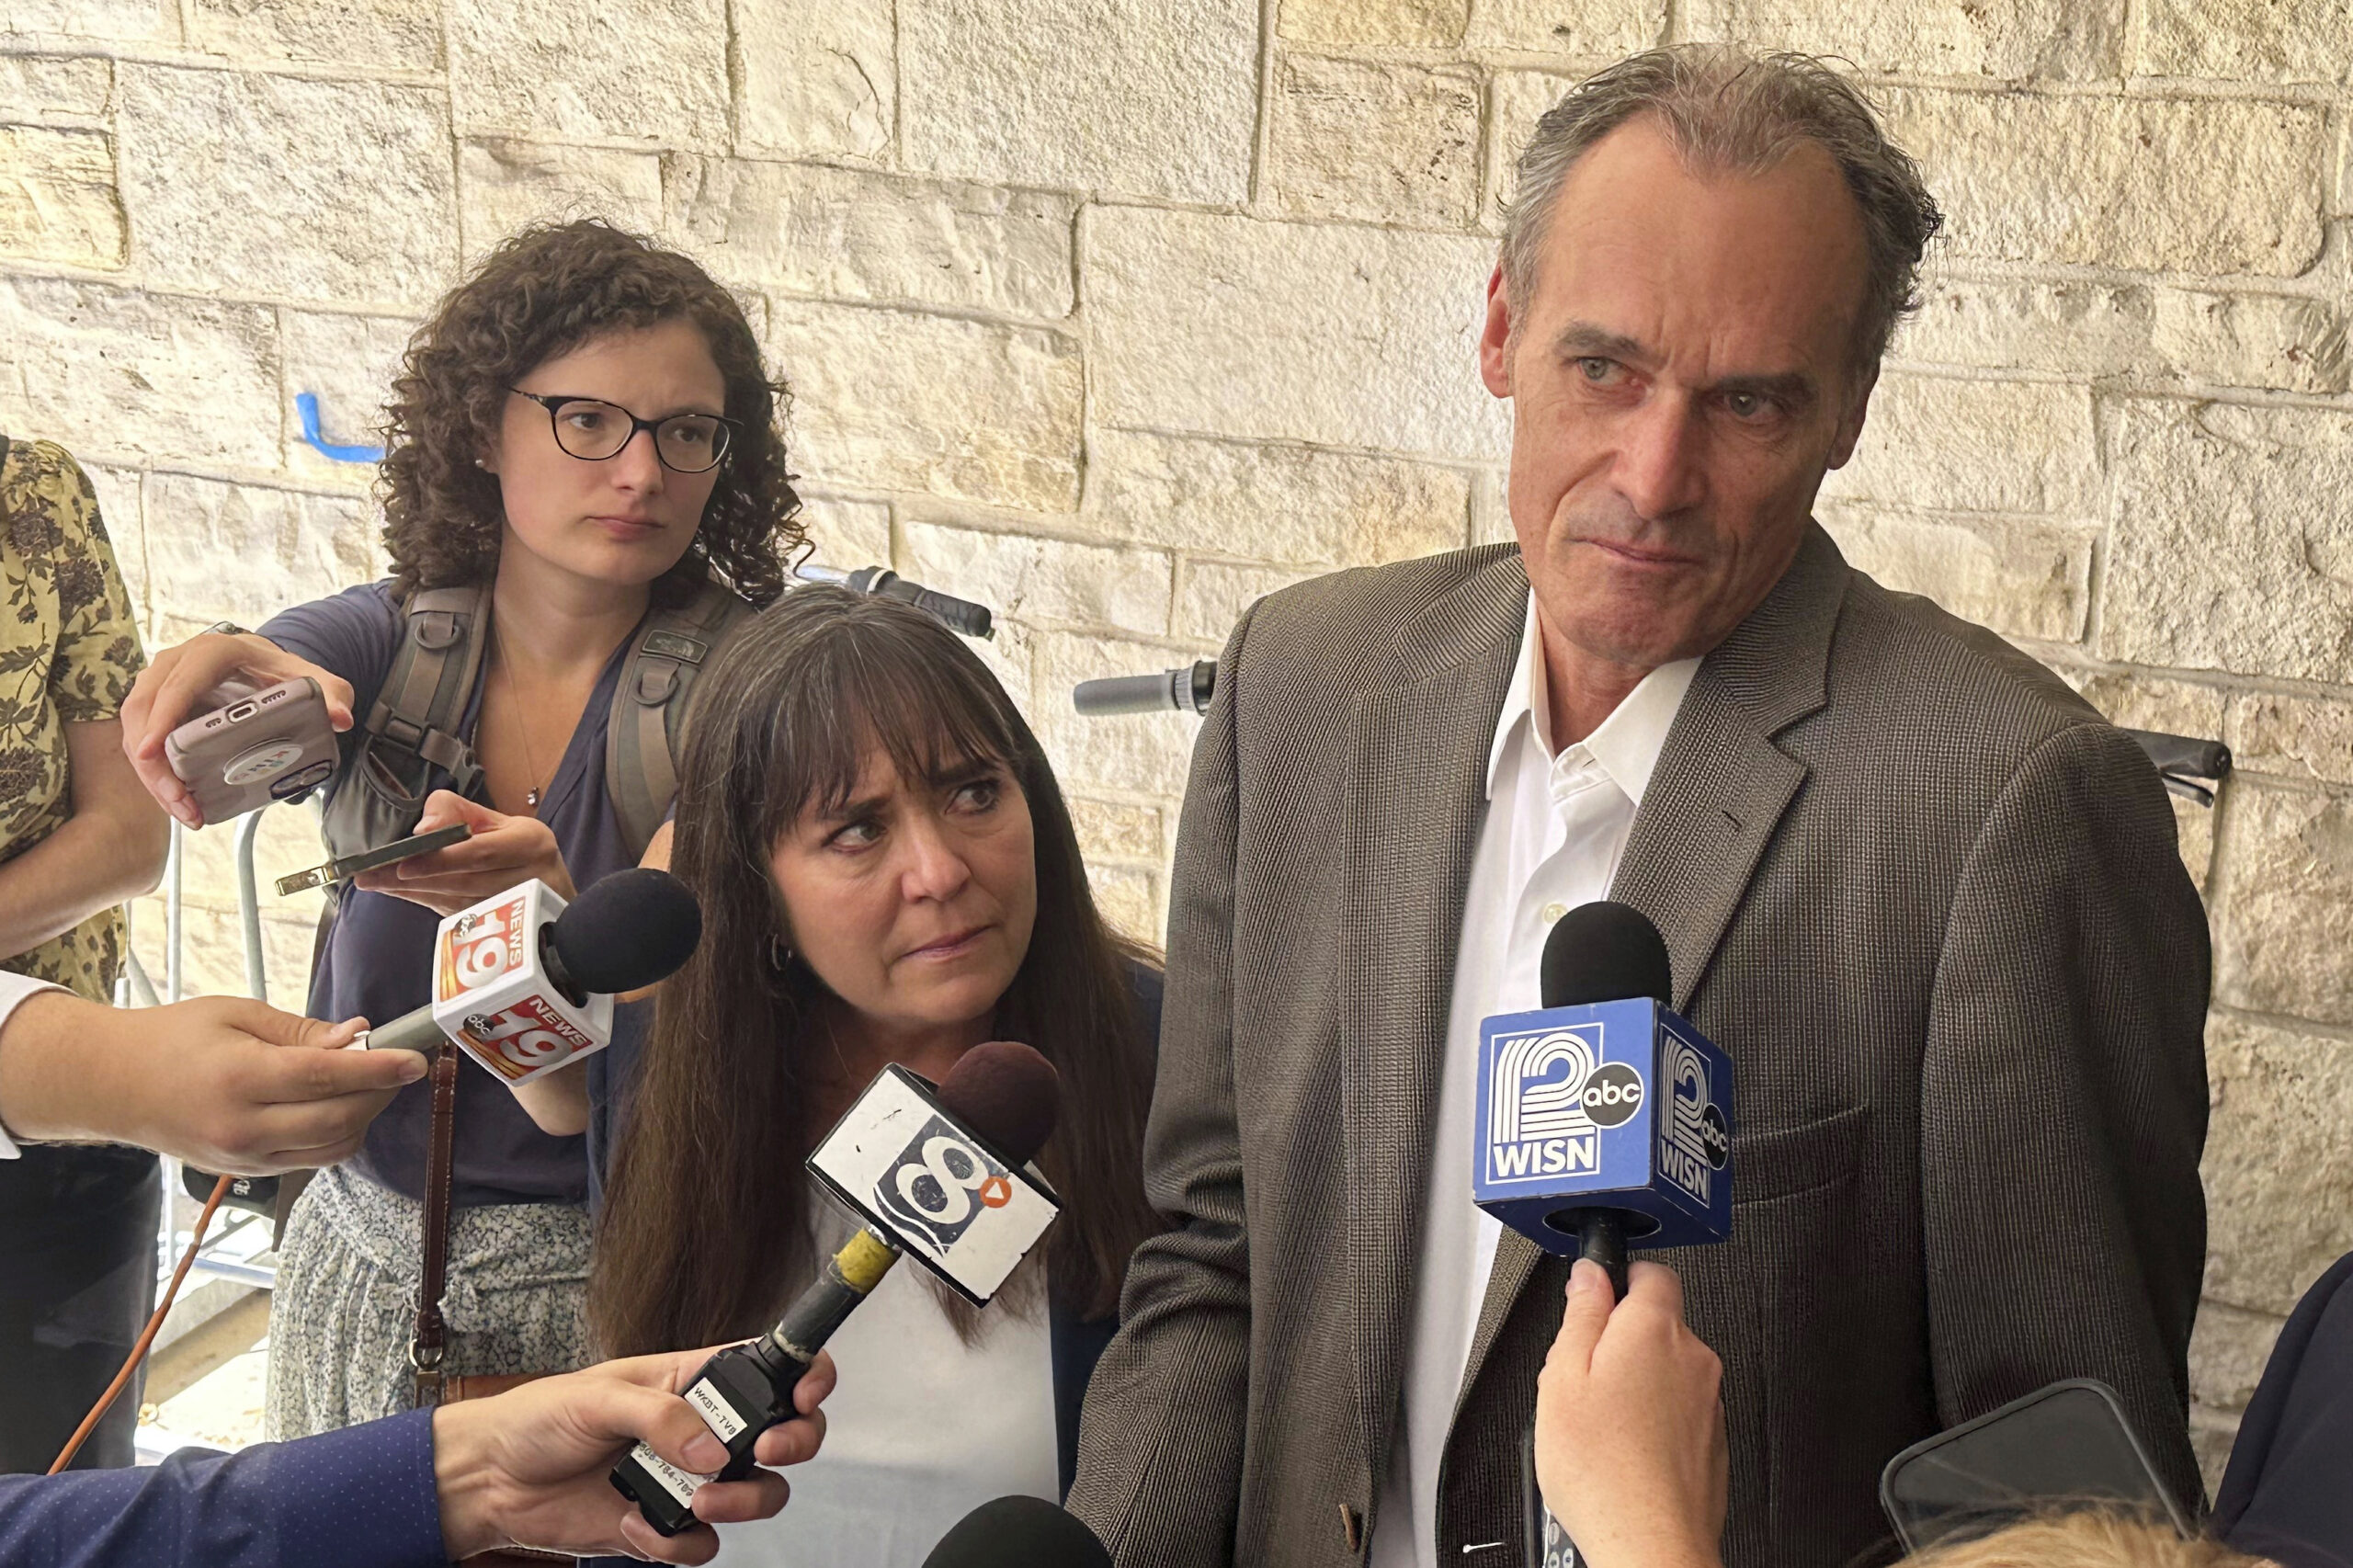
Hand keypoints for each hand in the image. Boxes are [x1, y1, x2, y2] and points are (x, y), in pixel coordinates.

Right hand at [0, 992, 421, 1172]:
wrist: (112, 1084)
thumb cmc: (173, 1037)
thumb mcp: (237, 1014)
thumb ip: (302, 1031)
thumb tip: (358, 1037)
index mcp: (240, 1078)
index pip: (326, 1077)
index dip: (378, 1069)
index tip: (415, 1059)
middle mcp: (244, 1127)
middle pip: (338, 1120)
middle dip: (379, 1093)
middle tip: (396, 1063)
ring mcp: (245, 1158)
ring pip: (332, 1148)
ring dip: (363, 1117)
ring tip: (366, 1082)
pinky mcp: (246, 1173)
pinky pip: (311, 1160)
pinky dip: (337, 1135)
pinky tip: (337, 1105)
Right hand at [120, 631, 355, 828]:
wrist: (263, 664)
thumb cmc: (282, 672)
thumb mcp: (312, 679)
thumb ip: (332, 693)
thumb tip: (340, 717)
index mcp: (211, 652)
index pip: (179, 685)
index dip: (161, 719)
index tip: (152, 754)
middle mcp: (176, 664)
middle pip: (145, 712)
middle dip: (155, 763)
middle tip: (181, 802)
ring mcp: (159, 684)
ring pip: (135, 730)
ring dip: (153, 776)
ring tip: (185, 811)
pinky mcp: (155, 707)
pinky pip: (143, 741)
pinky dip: (156, 774)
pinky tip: (179, 802)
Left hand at [352, 789, 575, 916]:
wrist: (552, 892)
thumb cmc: (518, 849)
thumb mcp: (494, 820)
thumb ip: (455, 810)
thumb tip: (423, 828)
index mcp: (530, 844)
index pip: (480, 853)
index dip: (440, 860)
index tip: (402, 864)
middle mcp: (531, 878)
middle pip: (465, 882)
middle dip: (414, 879)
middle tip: (370, 876)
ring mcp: (522, 910)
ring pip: (460, 904)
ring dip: (414, 894)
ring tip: (376, 884)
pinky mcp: (506, 930)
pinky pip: (460, 917)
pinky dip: (427, 904)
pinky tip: (400, 895)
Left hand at [431, 1346, 836, 1562]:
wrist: (491, 1482)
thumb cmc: (539, 1419)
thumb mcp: (599, 1397)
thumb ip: (661, 1416)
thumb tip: (711, 1449)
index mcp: (696, 1380)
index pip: (772, 1368)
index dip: (807, 1375)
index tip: (806, 1394)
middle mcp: (704, 1430)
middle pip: (787, 1435)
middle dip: (794, 1443)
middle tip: (766, 1449)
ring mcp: (690, 1480)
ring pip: (759, 1494)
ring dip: (742, 1500)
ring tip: (697, 1499)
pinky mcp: (667, 1526)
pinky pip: (703, 1545)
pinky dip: (678, 1543)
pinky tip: (635, 1521)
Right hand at [1534, 1261, 1727, 1567]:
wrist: (1649, 1543)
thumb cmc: (1604, 1471)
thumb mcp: (1562, 1376)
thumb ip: (1580, 1314)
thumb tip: (1590, 1275)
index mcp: (1655, 1329)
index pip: (1652, 1270)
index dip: (1619, 1276)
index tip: (1595, 1294)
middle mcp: (1693, 1358)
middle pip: (1657, 1325)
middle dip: (1620, 1340)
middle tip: (1582, 1376)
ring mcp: (1709, 1402)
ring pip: (1668, 1371)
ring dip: (1638, 1385)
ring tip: (1599, 1426)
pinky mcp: (1714, 1442)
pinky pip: (1681, 1412)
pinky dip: (1655, 1423)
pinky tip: (1623, 1452)